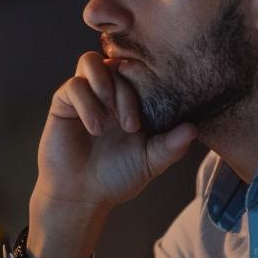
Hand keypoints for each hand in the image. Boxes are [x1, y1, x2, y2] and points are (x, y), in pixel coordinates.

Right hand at [27, 52, 197, 257]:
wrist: (82, 196)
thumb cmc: (117, 178)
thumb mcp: (151, 162)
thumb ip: (171, 145)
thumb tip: (193, 128)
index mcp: (131, 101)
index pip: (140, 71)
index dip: (146, 79)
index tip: (153, 106)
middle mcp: (108, 93)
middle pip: (118, 63)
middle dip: (127, 92)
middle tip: (131, 125)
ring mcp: (85, 96)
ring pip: (91, 61)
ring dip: (104, 84)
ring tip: (109, 118)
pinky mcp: (63, 103)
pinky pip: (74, 85)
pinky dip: (87, 103)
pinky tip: (95, 128)